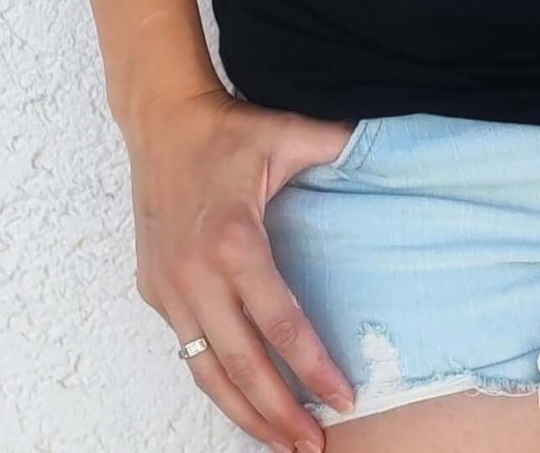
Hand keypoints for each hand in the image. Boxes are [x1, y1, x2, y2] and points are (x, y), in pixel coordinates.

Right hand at [125, 84, 359, 451]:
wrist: (161, 119)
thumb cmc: (227, 130)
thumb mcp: (287, 133)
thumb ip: (337, 146)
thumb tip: (386, 146)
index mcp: (234, 239)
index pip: (280, 321)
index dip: (314, 367)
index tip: (344, 398)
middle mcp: (195, 273)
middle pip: (242, 364)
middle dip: (279, 414)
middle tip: (314, 444)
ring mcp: (169, 288)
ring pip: (206, 371)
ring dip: (244, 414)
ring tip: (280, 444)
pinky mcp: (154, 292)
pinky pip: (187, 350)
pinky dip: (216, 382)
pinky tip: (243, 401)